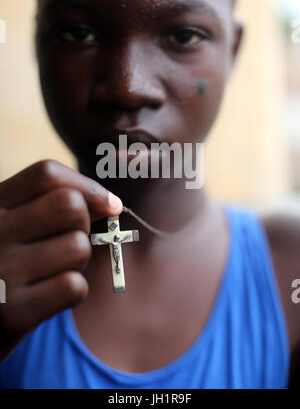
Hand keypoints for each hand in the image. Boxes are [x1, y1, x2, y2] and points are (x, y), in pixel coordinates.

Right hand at [0, 160, 122, 362]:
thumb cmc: (3, 263)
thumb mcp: (10, 223)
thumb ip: (48, 205)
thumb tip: (111, 203)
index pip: (48, 174)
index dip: (88, 186)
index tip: (109, 205)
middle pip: (71, 206)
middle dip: (84, 224)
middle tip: (68, 242)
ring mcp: (2, 271)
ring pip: (78, 248)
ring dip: (77, 262)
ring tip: (52, 271)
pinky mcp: (12, 313)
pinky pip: (73, 287)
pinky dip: (72, 292)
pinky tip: (49, 296)